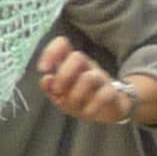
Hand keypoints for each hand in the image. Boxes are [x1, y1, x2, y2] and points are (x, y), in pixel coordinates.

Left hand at [36, 37, 156, 127]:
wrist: (111, 109)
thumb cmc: (83, 99)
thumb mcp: (62, 95)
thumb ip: (50, 88)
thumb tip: (46, 79)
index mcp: (72, 63)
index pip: (63, 44)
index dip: (51, 53)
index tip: (43, 70)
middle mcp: (87, 67)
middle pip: (77, 57)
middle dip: (64, 76)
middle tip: (57, 92)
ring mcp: (101, 78)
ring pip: (89, 78)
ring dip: (76, 94)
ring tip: (73, 106)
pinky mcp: (112, 92)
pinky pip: (104, 95)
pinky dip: (92, 106)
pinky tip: (87, 112)